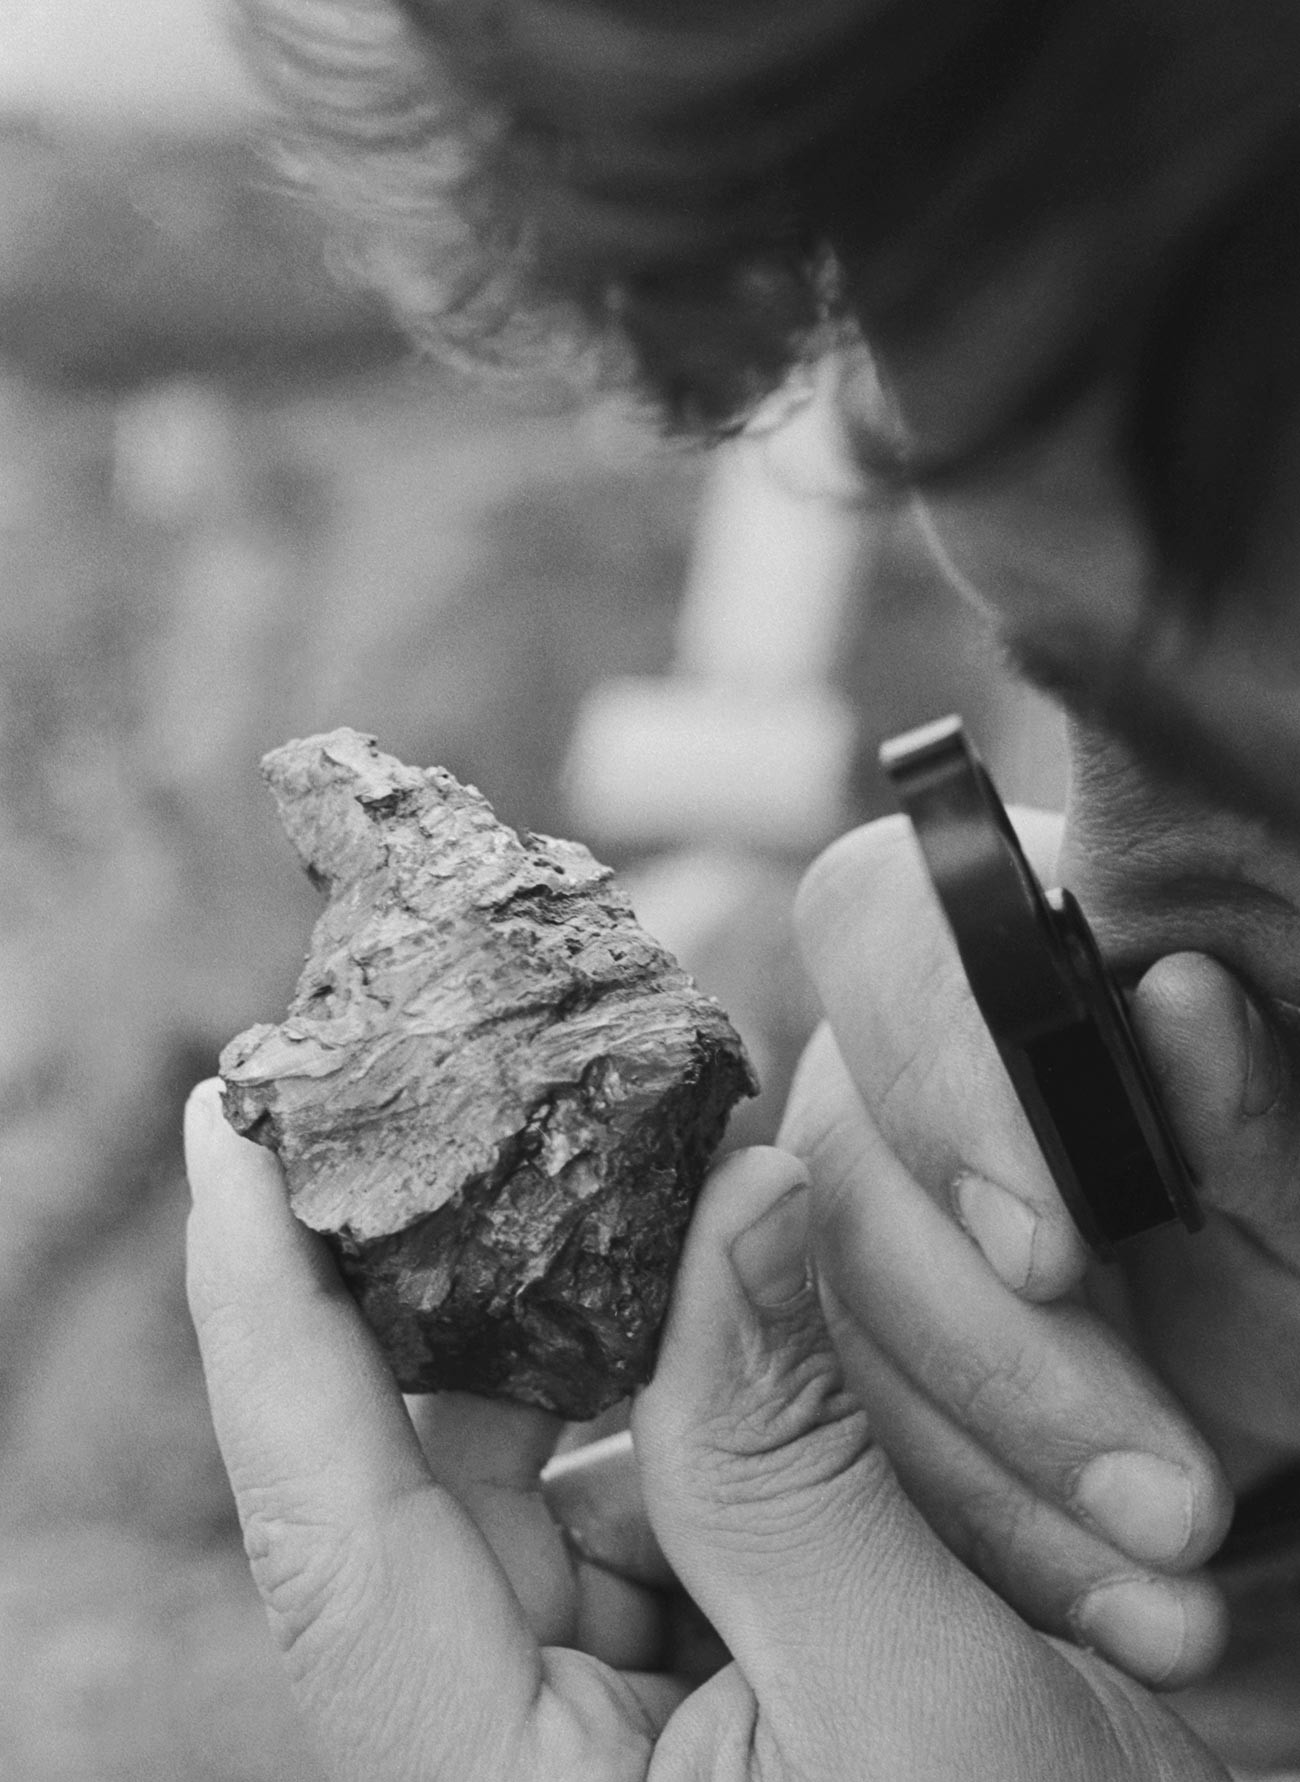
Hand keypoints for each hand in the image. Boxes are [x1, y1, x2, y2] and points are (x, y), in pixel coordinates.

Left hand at [185, 1080, 1229, 1780]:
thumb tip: (737, 1188)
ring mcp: (562, 1720)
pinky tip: (729, 1319)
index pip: (323, 1523)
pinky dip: (666, 1406)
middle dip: (461, 1282)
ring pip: (526, 1471)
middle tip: (497, 1103)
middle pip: (418, 1468)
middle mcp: (494, 1747)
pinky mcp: (639, 1691)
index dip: (259, 1314)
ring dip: (596, 1338)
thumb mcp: (909, 1693)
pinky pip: (616, 1503)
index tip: (234, 1131)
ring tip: (662, 1197)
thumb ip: (791, 1451)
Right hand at [780, 753, 1299, 1694]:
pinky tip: (1115, 1610)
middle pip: (837, 1175)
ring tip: (1170, 1586)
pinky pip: (826, 1453)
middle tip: (1168, 1493)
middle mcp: (872, 1074)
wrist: (1232, 1349)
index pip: (874, 925)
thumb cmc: (1261, 1229)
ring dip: (998, 1484)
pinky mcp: (814, 1352)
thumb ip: (1238, 1107)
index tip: (1050, 1246)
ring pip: (819, 1336)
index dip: (935, 1074)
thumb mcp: (1283, 1191)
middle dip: (997, 1358)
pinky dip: (984, 1550)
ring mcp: (830, 1213)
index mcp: (973, 958)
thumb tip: (1176, 999)